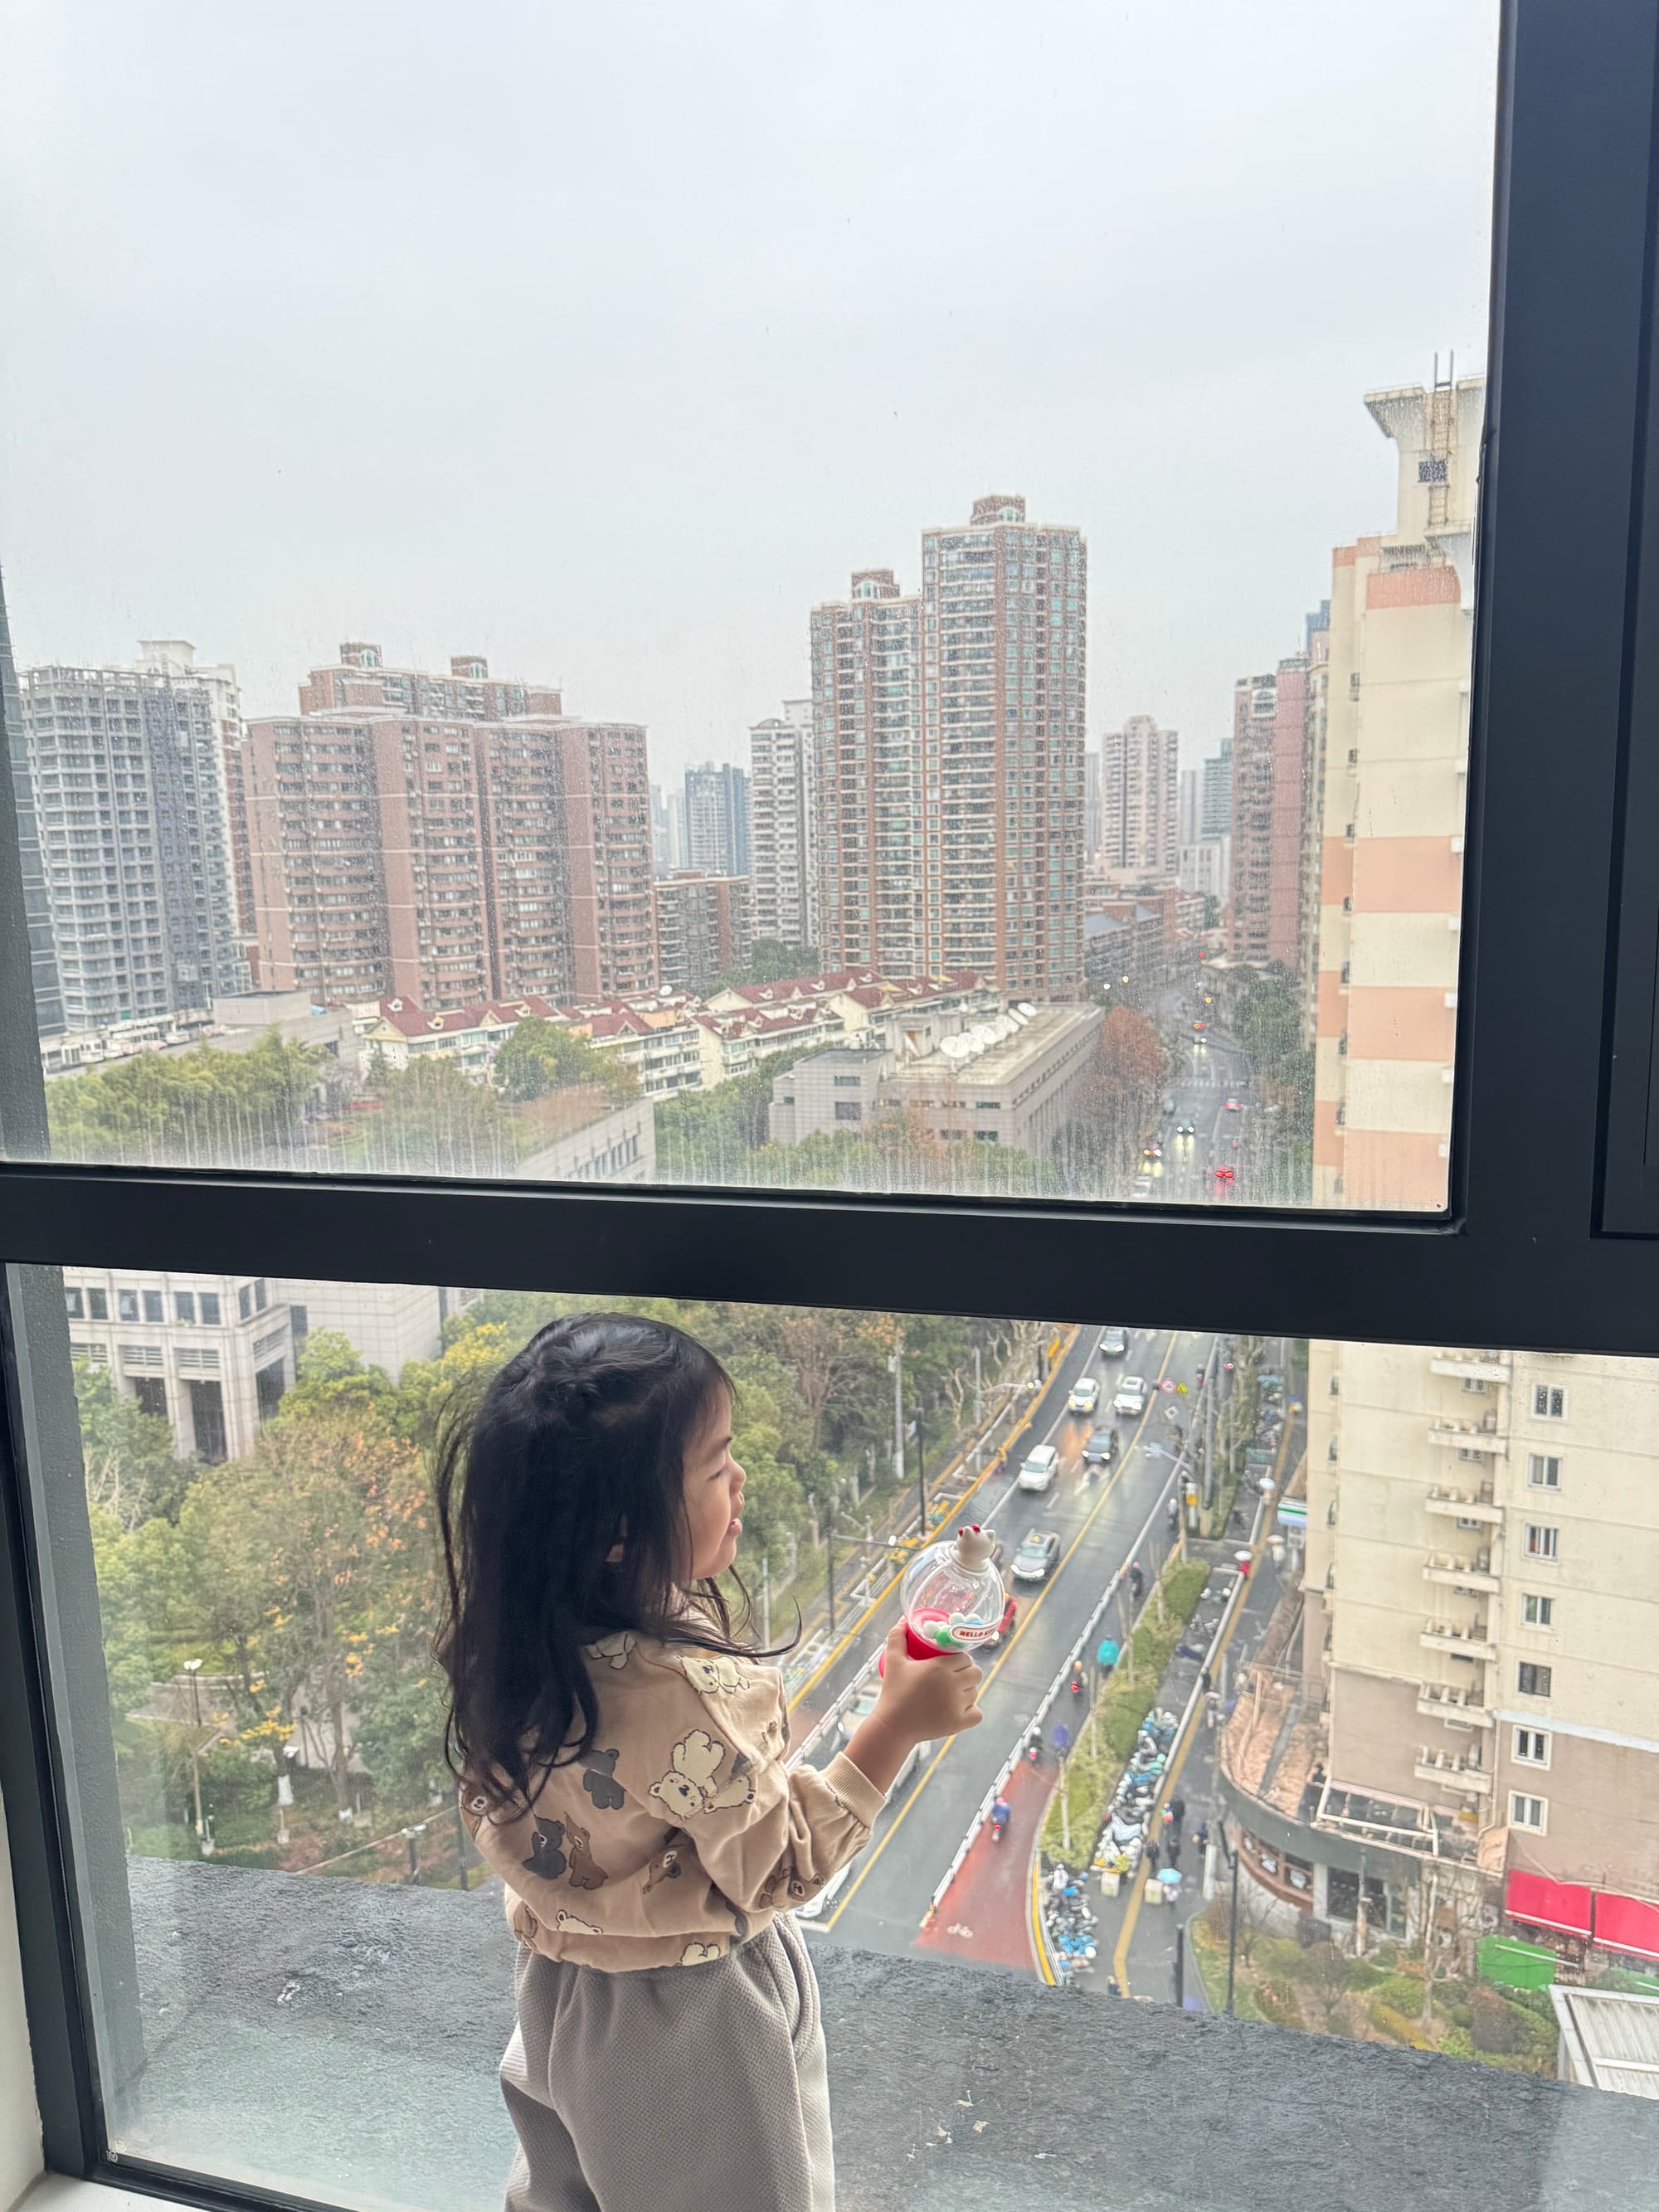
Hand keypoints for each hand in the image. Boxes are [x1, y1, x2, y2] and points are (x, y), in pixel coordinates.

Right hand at [872, 1625, 983, 1743]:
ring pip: (975, 1693)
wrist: (893, 1726)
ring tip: (952, 1694)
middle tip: (953, 1678)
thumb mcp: (893, 1661)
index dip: (959, 1660)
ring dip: (966, 1692)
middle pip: (975, 1673)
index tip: (950, 1665)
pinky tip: (959, 1709)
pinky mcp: (959, 1723)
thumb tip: (903, 1620)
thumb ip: (897, 1637)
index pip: (965, 1658)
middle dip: (966, 1674)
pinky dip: (971, 1712)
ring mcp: (957, 1705)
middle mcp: (952, 1684)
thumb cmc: (893, 1692)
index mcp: (939, 1667)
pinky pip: (977, 1714)